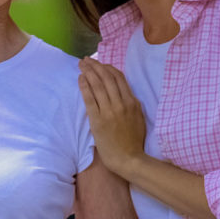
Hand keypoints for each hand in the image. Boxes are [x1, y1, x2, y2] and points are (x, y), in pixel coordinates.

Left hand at [78, 58, 145, 179]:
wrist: (128, 159)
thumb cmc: (133, 141)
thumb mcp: (138, 118)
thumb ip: (133, 104)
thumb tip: (126, 93)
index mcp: (132, 102)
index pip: (119, 78)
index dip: (108, 68)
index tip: (100, 64)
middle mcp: (121, 104)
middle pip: (107, 78)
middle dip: (96, 66)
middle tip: (87, 59)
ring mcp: (109, 111)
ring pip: (98, 85)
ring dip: (88, 72)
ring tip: (81, 64)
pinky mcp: (98, 120)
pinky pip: (90, 99)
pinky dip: (85, 86)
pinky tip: (80, 78)